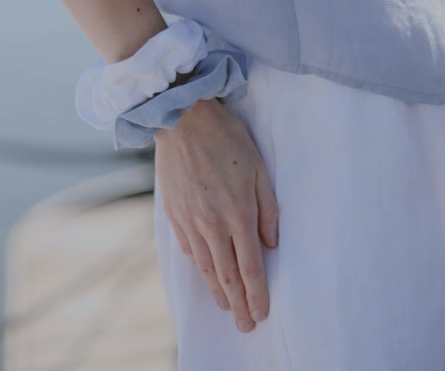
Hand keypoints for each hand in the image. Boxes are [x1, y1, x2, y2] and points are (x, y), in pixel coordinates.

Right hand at [154, 97, 278, 331]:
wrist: (182, 120)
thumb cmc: (226, 139)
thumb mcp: (258, 168)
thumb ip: (267, 208)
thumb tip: (271, 243)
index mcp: (237, 213)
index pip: (250, 267)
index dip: (257, 295)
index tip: (263, 314)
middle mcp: (211, 224)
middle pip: (227, 276)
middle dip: (239, 305)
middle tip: (246, 325)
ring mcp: (189, 221)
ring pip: (205, 268)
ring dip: (218, 292)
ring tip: (228, 307)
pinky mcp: (173, 215)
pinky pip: (188, 250)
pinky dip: (199, 267)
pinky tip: (206, 273)